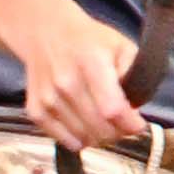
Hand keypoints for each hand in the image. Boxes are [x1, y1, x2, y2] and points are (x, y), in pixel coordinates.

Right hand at [0, 0, 140, 149]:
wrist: (45, 32)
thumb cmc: (88, 41)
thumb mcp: (121, 45)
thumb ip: (134, 72)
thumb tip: (135, 103)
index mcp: (91, 62)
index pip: (112, 109)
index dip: (131, 124)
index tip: (137, 123)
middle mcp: (66, 82)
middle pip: (100, 129)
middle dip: (119, 132)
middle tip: (122, 122)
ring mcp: (48, 98)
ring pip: (85, 139)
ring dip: (100, 136)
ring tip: (103, 121)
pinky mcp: (35, 110)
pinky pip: (65, 141)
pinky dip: (79, 139)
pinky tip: (84, 123)